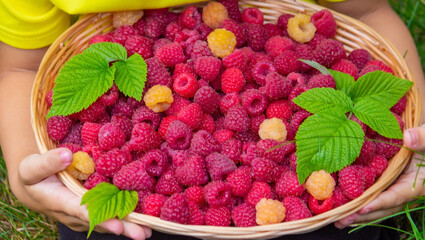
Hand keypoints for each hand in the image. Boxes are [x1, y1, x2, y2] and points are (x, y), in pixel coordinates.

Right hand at [14, 148, 151, 239]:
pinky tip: (144, 217)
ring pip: (108, 219)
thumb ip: (48, 162)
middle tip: (143, 233)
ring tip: (149, 229)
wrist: (35, 186)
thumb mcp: (31, 166)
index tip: (118, 225)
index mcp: (60, 201)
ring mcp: (84, 214)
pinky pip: (109, 213)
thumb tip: (68, 155)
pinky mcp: (91, 210)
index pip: (83, 212)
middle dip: (123, 227)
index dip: (101, 218)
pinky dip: (125, 215)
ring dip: (128, 224)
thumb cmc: (33, 175)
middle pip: (102, 221)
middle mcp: (74, 213)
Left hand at [335, 125, 424, 228]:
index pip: (396, 196)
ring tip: (338, 221)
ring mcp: (394, 189)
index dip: (379, 203)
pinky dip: (357, 202)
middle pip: (382, 208)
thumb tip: (408, 138)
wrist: (423, 145)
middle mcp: (404, 191)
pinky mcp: (385, 185)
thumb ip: (422, 138)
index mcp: (416, 183)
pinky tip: (340, 206)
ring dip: (357, 214)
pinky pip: (372, 196)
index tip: (362, 209)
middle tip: (341, 221)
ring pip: (375, 205)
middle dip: (362, 216)